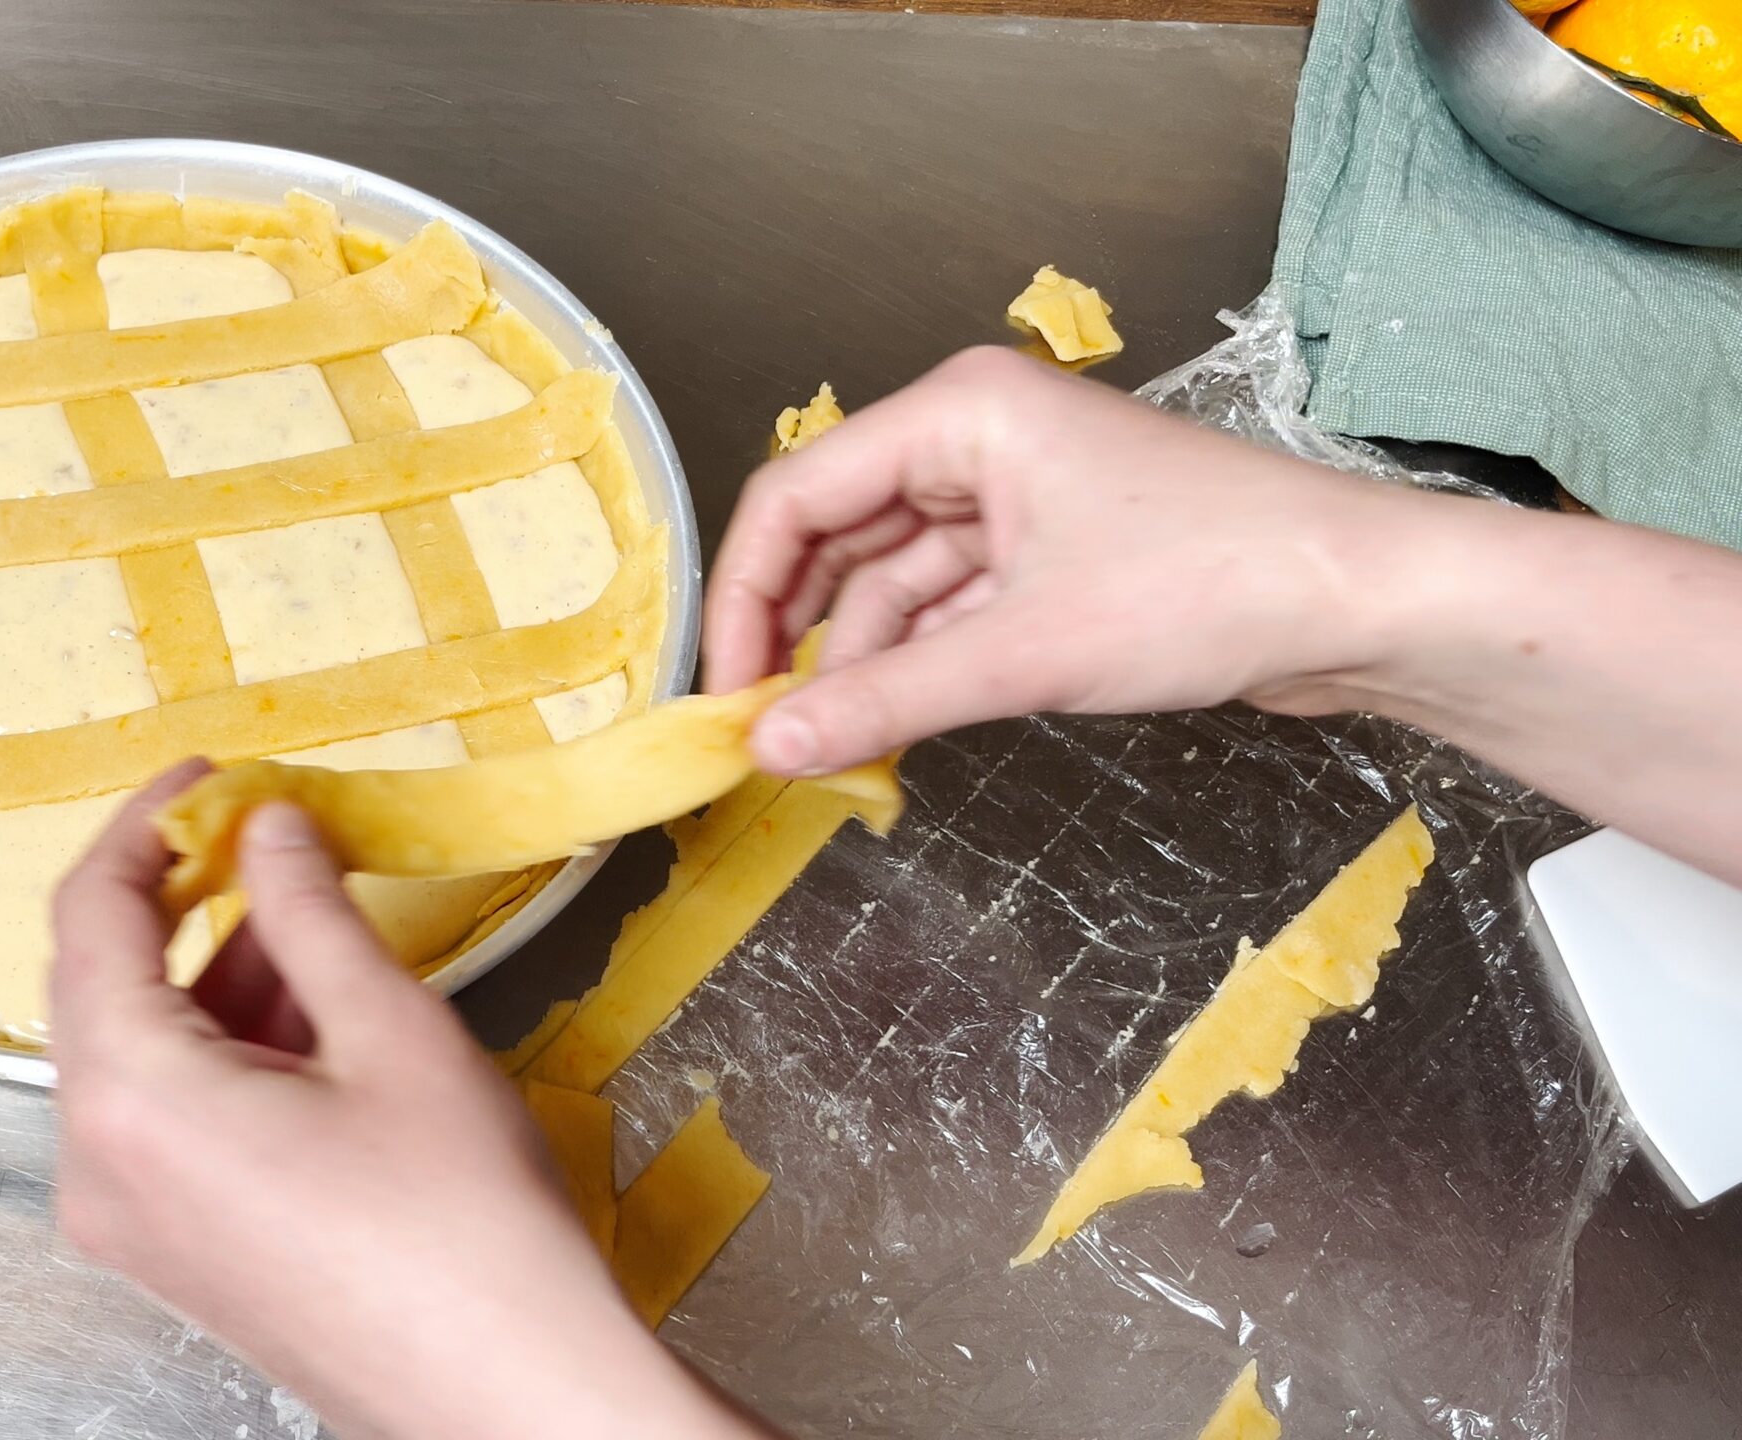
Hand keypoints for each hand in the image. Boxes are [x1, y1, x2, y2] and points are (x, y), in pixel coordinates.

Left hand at [50, 765, 764, 1439]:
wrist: (511, 1390)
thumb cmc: (464, 1233)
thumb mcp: (390, 1030)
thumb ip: (310, 909)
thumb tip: (273, 830)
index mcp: (131, 1099)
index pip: (92, 914)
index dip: (148, 825)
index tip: (207, 776)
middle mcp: (99, 1167)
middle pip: (103, 984)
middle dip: (183, 898)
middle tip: (264, 832)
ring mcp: (131, 1223)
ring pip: (141, 1053)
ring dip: (215, 975)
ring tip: (314, 917)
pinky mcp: (176, 1254)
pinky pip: (168, 1118)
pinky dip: (223, 1051)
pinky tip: (310, 1011)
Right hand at [705, 346, 1741, 883]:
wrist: (1368, 606)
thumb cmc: (1213, 585)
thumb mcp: (1024, 652)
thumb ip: (884, 699)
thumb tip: (770, 750)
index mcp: (959, 414)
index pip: (798, 496)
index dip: (746, 599)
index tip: (726, 694)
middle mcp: (977, 440)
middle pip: (837, 538)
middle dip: (799, 637)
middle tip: (764, 735)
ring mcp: (1018, 496)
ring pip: (893, 582)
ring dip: (862, 664)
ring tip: (831, 754)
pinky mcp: (1054, 554)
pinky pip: (950, 607)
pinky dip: (920, 667)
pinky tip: (893, 733)